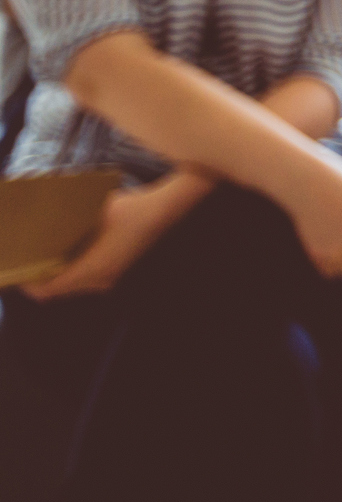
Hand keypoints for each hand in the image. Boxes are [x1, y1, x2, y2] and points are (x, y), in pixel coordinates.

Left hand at [21, 177, 199, 299]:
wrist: (163, 210)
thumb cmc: (129, 210)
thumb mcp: (92, 213)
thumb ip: (67, 224)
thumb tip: (41, 225)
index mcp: (93, 269)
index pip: (50, 289)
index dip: (30, 284)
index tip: (16, 271)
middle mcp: (101, 280)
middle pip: (58, 291)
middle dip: (40, 279)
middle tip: (27, 260)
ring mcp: (110, 277)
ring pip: (72, 286)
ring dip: (56, 275)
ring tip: (43, 256)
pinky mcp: (116, 270)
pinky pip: (84, 280)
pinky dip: (70, 271)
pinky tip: (66, 252)